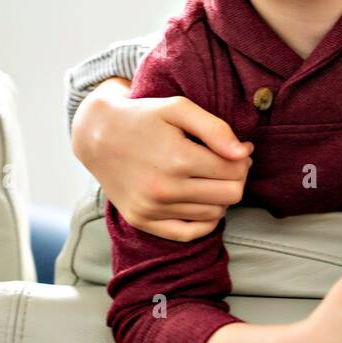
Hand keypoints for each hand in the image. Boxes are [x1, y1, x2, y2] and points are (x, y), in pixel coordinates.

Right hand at [72, 78, 252, 241]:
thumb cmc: (144, 117)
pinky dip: (204, 221)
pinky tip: (202, 200)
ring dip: (220, 196)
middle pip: (230, 195)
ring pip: (214, 214)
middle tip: (228, 164)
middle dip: (237, 178)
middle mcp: (164, 189)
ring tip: (209, 177)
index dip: (243, 158)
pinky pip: (189, 234)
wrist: (98, 135)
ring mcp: (151, 208)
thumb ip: (215, 128)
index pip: (235, 170)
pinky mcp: (142, 221)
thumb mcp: (179, 108)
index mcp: (177, 159)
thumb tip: (243, 153)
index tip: (238, 150)